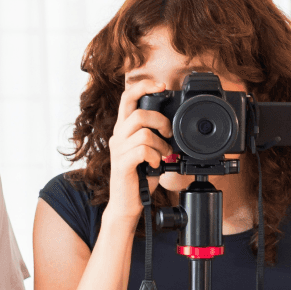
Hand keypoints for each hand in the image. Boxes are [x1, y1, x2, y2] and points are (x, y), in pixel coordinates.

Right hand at [104, 79, 172, 220]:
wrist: (127, 203)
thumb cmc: (140, 177)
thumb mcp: (149, 151)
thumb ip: (155, 136)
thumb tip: (172, 126)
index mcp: (123, 129)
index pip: (127, 97)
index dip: (144, 86)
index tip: (162, 86)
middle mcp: (118, 136)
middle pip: (138, 113)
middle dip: (160, 121)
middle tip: (168, 134)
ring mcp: (118, 150)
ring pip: (143, 132)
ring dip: (161, 145)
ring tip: (163, 156)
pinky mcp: (121, 164)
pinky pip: (142, 150)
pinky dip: (155, 156)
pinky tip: (155, 164)